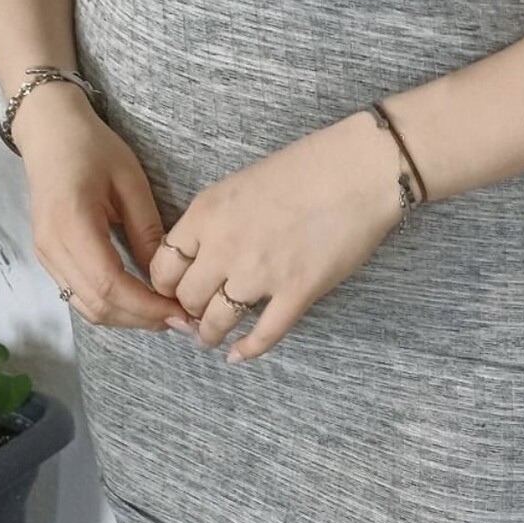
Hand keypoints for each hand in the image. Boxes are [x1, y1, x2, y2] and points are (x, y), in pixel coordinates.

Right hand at [15, 88, 177, 329]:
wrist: (48, 132)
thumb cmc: (91, 147)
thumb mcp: (130, 182)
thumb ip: (147, 230)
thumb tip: (166, 276)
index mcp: (73, 225)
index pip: (110, 285)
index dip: (147, 306)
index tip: (181, 313)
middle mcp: (53, 248)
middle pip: (98, 305)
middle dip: (142, 319)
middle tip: (181, 321)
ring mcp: (46, 256)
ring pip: (87, 307)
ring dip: (127, 318)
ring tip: (165, 315)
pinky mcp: (48, 258)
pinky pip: (78, 296)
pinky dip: (110, 307)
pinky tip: (138, 302)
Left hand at [145, 110, 405, 361]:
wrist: (359, 170)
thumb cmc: (307, 167)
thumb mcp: (240, 183)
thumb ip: (216, 220)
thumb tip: (205, 254)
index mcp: (207, 214)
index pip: (164, 265)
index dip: (166, 284)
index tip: (175, 290)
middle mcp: (225, 247)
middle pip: (187, 298)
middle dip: (188, 311)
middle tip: (196, 314)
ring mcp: (260, 273)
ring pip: (217, 322)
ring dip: (210, 335)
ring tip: (212, 338)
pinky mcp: (296, 293)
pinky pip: (264, 335)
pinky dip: (249, 350)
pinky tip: (239, 356)